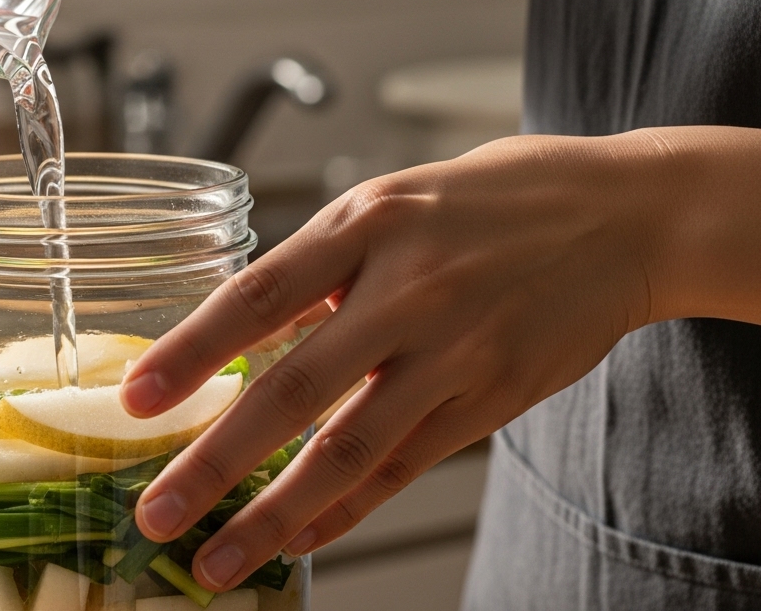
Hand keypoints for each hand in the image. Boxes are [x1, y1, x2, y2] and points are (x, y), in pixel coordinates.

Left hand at [119, 131, 677, 591]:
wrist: (626, 217)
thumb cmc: (493, 199)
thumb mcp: (392, 201)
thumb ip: (320, 267)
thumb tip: (242, 330)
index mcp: (366, 225)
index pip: (256, 297)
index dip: (190, 354)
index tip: (134, 401)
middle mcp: (407, 290)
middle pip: (294, 391)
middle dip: (216, 463)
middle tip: (157, 515)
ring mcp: (453, 353)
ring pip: (350, 450)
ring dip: (276, 515)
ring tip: (220, 561)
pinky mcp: (490, 400)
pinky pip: (404, 467)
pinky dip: (346, 510)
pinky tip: (301, 540)